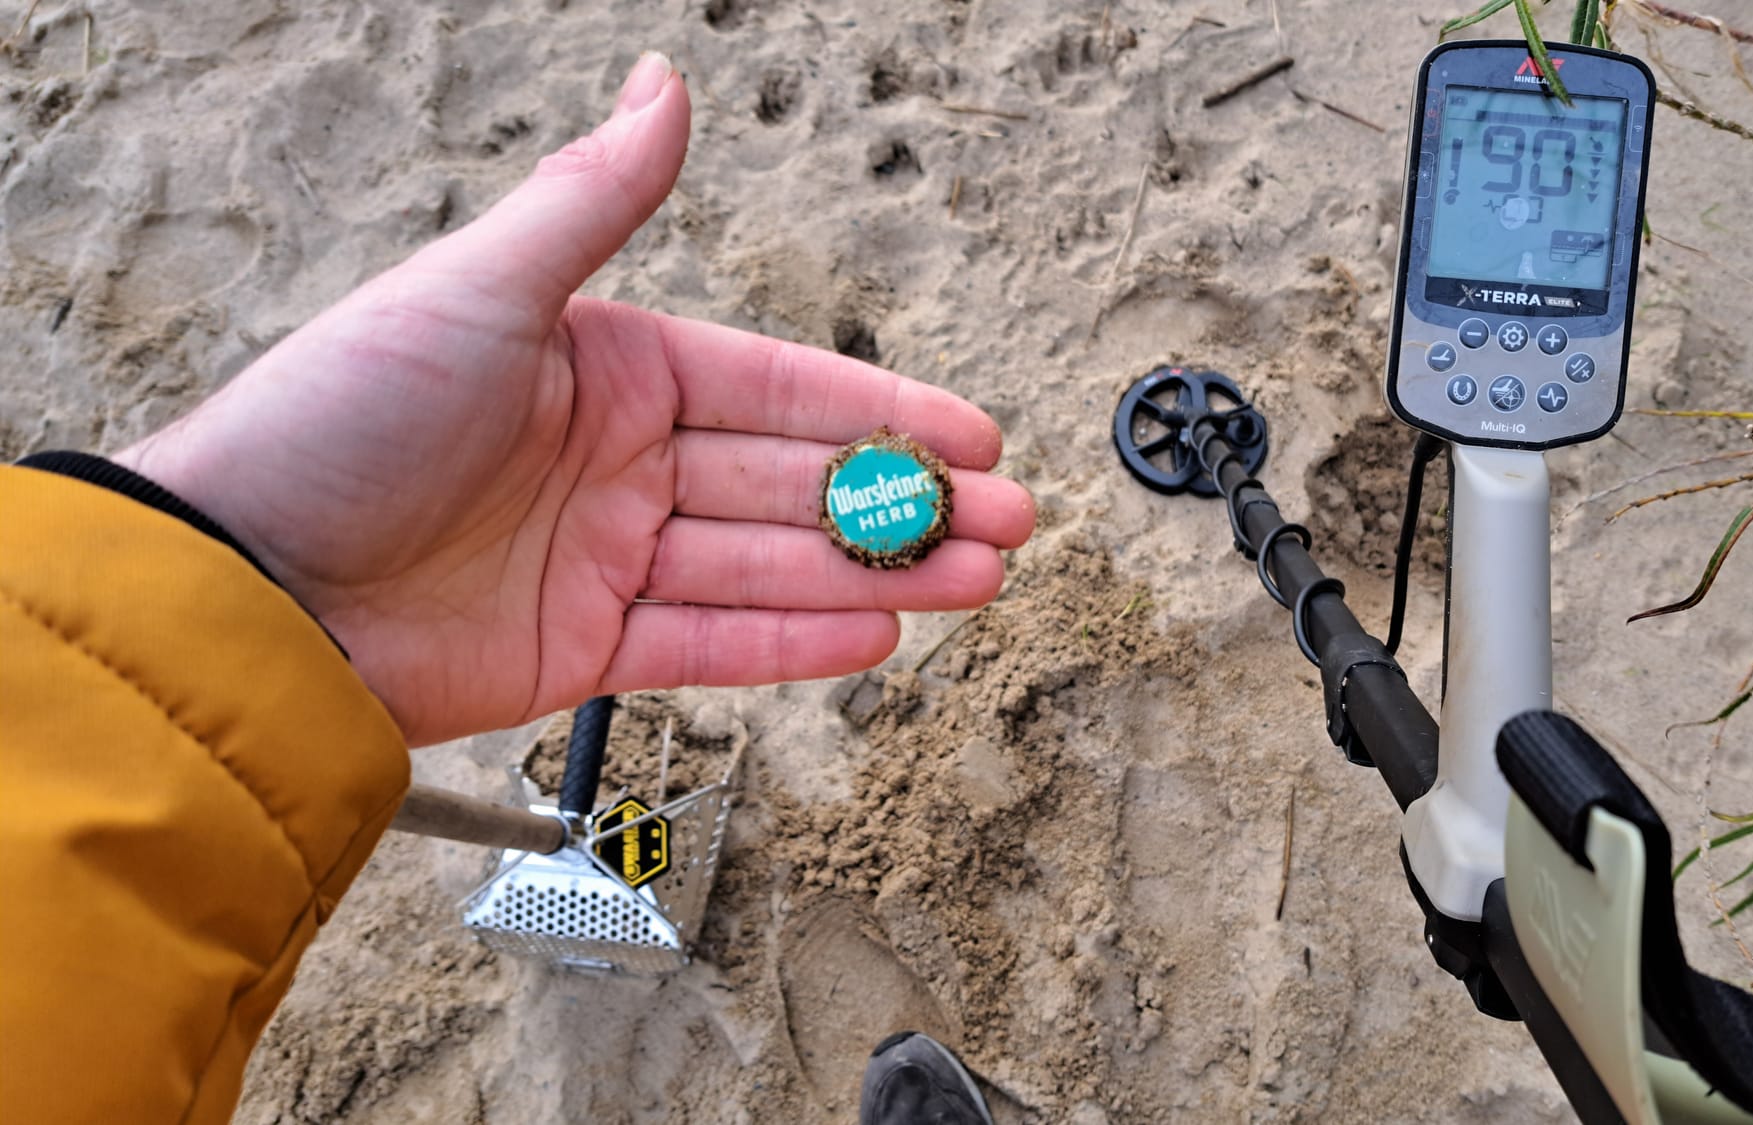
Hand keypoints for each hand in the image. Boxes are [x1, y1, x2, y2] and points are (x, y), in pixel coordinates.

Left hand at [115, 53, 1034, 745]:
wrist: (247, 582)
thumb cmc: (344, 414)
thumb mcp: (481, 289)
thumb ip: (593, 198)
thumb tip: (664, 81)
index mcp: (611, 369)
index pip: (777, 390)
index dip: (881, 412)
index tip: (974, 435)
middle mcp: (619, 463)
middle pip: (792, 485)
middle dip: (905, 505)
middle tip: (1011, 524)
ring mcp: (606, 560)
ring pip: (771, 568)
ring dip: (877, 576)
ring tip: (979, 582)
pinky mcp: (583, 650)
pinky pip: (712, 644)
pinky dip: (795, 644)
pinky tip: (878, 635)